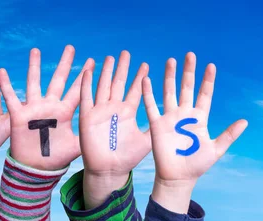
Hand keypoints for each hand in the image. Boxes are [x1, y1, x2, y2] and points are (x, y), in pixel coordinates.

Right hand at [0, 45, 93, 169]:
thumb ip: (88, 136)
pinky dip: (5, 85)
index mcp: (65, 112)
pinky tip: (1, 71)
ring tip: (35, 51)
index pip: (77, 90)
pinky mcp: (19, 115)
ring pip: (34, 83)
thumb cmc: (55, 158)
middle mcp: (50, 106)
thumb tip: (108, 134)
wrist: (35, 169)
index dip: (84, 77)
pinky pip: (11, 98)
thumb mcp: (76, 147)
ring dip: (34, 67)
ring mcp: (34, 109)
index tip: (92, 61)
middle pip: (58, 80)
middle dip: (64, 64)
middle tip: (70, 47)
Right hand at [79, 51, 150, 208]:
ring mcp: (100, 111)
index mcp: (128, 112)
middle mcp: (114, 109)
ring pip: (103, 86)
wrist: (108, 170)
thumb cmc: (127, 158)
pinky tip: (88, 71)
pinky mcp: (88, 117)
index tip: (145, 64)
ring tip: (110, 57)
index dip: (140, 77)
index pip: (135, 90)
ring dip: (106, 72)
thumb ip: (157, 127)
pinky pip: (86, 97)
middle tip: (127, 53)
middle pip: (119, 83)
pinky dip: (86, 84)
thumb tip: (176, 120)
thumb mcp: (147, 141)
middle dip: (123, 68)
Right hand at [142, 52, 247, 212]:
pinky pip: (151, 106)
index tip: (211, 66)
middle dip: (188, 72)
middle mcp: (184, 114)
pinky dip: (148, 93)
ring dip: (169, 77)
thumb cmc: (196, 165)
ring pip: (169, 92)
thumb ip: (229, 135)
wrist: (177, 177)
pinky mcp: (157, 125)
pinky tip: (147, 79)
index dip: (207, 81)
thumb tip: (245, 121)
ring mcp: (170, 118)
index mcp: (199, 119)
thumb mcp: (216, 150)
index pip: (204, 95)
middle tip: (190, 55)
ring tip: (170, 61)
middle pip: (186, 88)